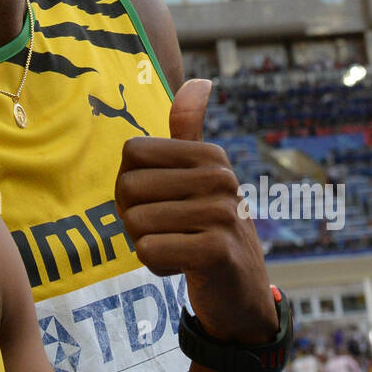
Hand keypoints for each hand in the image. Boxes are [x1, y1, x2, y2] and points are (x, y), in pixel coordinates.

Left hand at [115, 79, 276, 344]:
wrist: (241, 292)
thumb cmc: (207, 228)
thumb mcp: (200, 176)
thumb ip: (190, 131)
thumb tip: (200, 80)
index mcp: (210, 155)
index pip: (132, 153)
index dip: (132, 184)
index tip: (160, 202)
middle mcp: (220, 178)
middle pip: (129, 187)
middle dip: (135, 218)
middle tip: (169, 231)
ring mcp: (222, 214)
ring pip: (136, 223)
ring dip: (147, 243)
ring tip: (179, 247)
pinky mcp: (217, 252)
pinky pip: (149, 251)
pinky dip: (156, 265)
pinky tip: (184, 267)